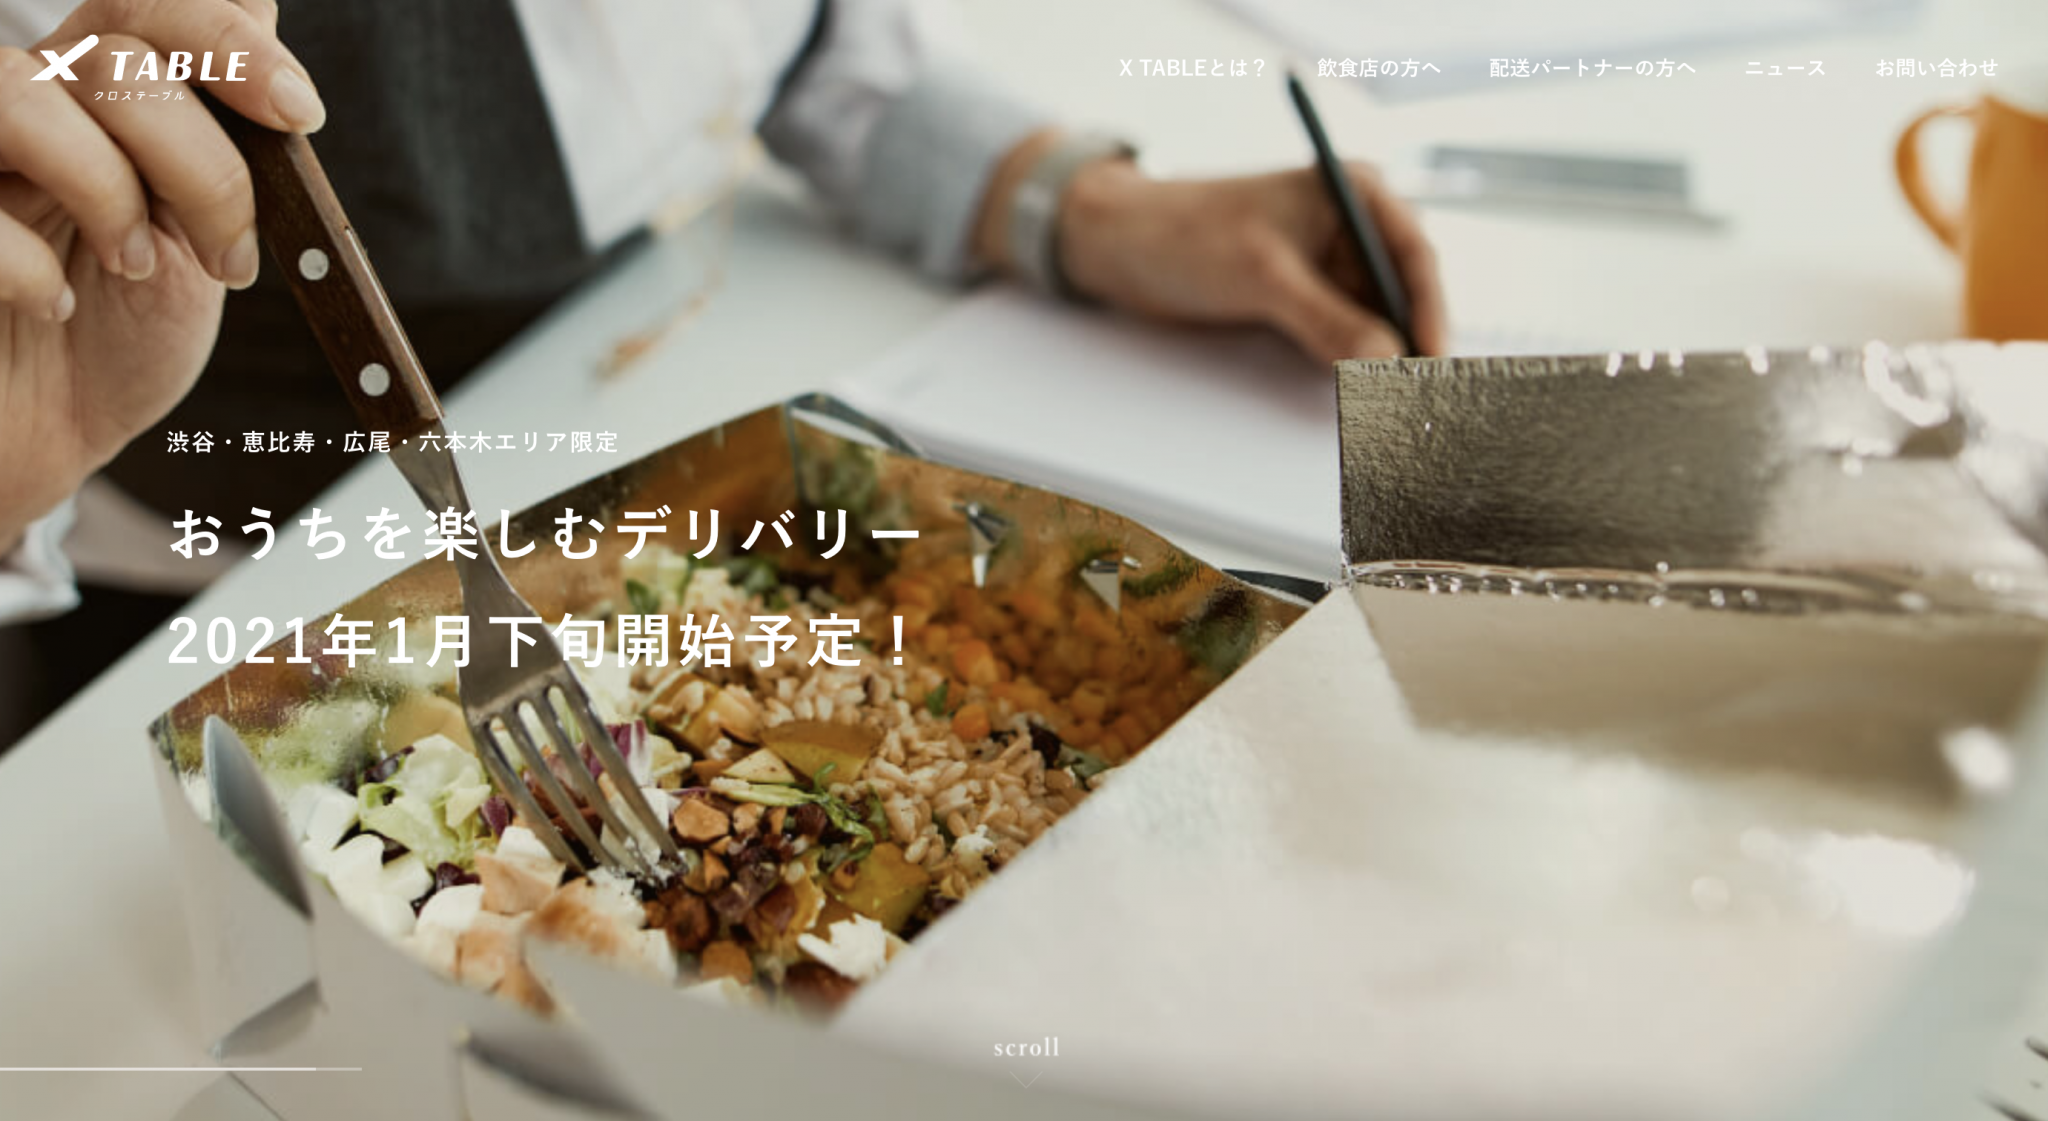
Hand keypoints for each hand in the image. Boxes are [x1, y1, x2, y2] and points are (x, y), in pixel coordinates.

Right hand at [0, 0, 323, 552]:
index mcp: (95, 97)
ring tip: (132, 269)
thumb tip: (277, 65)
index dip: (228, 42)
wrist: (43, 438)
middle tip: (232, 258)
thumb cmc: (115, 343)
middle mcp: (22, 104)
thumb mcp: (200, 247)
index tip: (300, 115)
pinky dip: (31, 262)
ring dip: (111, 193)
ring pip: (25, 95)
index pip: (149, 9)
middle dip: (203, 164)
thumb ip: (229, 157)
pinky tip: (55, 304)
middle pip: (112, 58)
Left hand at [1054, 157, 1447, 365]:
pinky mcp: (1302, 300)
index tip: (1431, 360)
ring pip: (1374, 322)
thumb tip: (1385, 362)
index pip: (1412, 255)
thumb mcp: (1265, 276)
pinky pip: (1341, 337)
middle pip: (1401, 294)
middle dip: (1409, 342)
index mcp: (1353, 192)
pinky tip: (1358, 396)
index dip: (1429, 311)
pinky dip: (1350, 366)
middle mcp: (1349, 227)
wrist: (1120, 246)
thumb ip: (1328, 319)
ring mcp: (1327, 267)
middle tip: (1417, 397)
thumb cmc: (1186, 232)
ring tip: (1390, 405)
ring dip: (1381, 360)